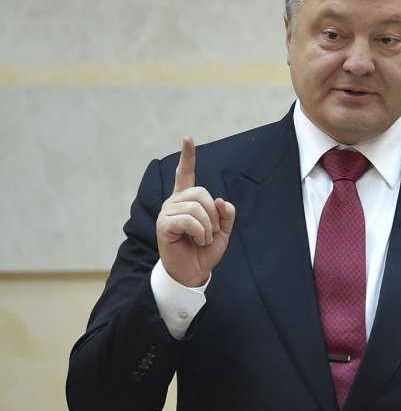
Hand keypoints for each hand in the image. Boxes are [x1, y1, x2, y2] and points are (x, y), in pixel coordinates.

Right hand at [156, 137, 235, 286]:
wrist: (193, 271)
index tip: (187, 138)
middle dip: (213, 214)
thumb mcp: (223, 230)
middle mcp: (174, 202)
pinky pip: (189, 220)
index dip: (187, 157)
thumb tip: (220, 200)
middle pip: (201, 192)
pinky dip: (200, 232)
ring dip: (208, 226)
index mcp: (187, 200)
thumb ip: (226, 214)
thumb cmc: (205, 250)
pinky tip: (197, 241)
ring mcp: (167, 212)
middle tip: (210, 231)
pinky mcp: (164, 225)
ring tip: (202, 239)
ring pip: (197, 207)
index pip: (185, 174)